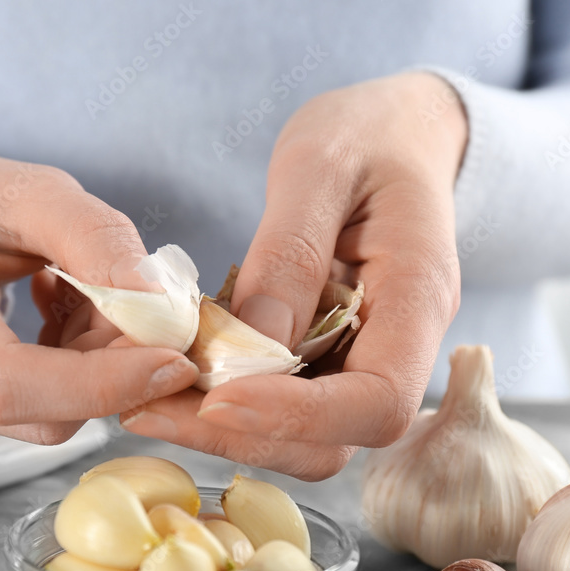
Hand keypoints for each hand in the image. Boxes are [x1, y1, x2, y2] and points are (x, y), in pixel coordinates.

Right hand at [0, 155, 198, 447]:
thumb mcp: (35, 190)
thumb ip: (99, 239)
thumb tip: (157, 308)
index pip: (4, 380)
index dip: (98, 383)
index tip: (170, 360)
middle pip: (35, 412)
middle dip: (107, 368)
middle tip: (123, 304)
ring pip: (40, 421)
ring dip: (87, 371)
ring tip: (71, 299)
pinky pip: (25, 421)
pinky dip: (64, 381)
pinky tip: (49, 328)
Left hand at [120, 72, 466, 479]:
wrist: (395, 132)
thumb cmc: (365, 134)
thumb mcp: (318, 169)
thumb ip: (289, 254)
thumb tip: (249, 347)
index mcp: (420, 295)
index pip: (379, 400)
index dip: (299, 415)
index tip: (216, 397)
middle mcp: (401, 344)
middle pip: (336, 438)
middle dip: (244, 434)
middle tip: (149, 408)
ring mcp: (367, 355)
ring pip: (308, 437)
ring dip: (230, 431)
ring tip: (151, 400)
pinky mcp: (333, 354)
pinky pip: (288, 403)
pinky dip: (233, 404)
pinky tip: (178, 377)